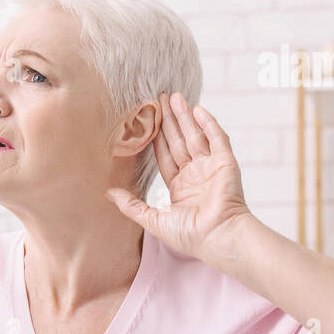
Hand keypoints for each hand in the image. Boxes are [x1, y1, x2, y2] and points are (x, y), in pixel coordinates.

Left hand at [105, 91, 252, 261]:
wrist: (217, 237)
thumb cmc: (189, 235)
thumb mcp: (152, 219)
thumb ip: (130, 205)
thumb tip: (107, 193)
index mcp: (180, 187)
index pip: (165, 155)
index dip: (156, 137)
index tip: (148, 119)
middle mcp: (195, 174)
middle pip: (179, 141)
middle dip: (169, 120)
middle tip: (159, 98)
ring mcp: (211, 168)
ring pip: (195, 136)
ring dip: (186, 116)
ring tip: (175, 96)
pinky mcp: (226, 163)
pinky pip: (217, 139)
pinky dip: (208, 124)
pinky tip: (198, 109)